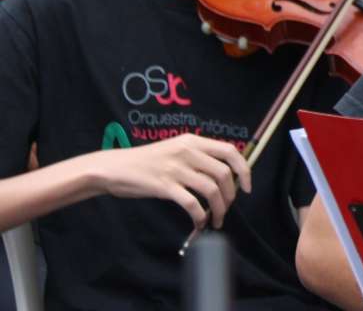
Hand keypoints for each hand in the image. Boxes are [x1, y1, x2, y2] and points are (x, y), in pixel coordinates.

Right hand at [92, 133, 249, 228]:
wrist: (115, 168)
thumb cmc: (147, 161)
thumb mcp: (176, 149)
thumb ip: (199, 157)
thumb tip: (226, 175)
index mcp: (193, 141)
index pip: (230, 151)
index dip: (244, 169)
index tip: (247, 187)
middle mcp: (187, 152)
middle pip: (224, 173)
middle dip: (231, 195)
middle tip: (227, 208)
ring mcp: (176, 168)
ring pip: (211, 190)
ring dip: (219, 209)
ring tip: (215, 220)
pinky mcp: (164, 186)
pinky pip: (192, 203)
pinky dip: (200, 216)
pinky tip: (199, 222)